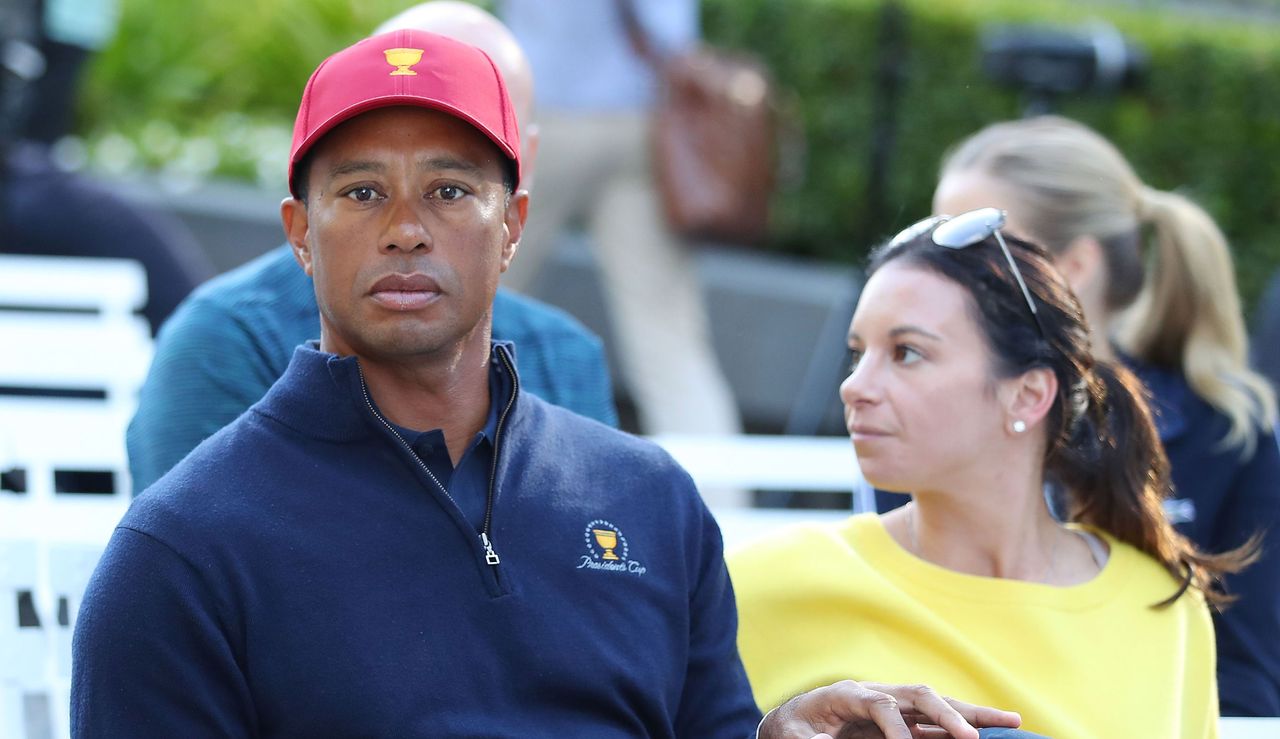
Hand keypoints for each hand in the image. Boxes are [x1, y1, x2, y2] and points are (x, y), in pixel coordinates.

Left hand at [757, 680, 1021, 738]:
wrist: (791, 719)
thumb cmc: (792, 729)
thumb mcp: (795, 737)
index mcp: (849, 695)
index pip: (882, 706)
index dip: (896, 729)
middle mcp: (875, 692)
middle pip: (918, 694)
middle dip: (949, 714)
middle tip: (973, 738)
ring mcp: (891, 701)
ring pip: (936, 703)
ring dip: (971, 713)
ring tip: (1011, 719)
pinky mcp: (900, 717)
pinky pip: (934, 720)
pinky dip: (961, 723)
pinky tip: (990, 728)